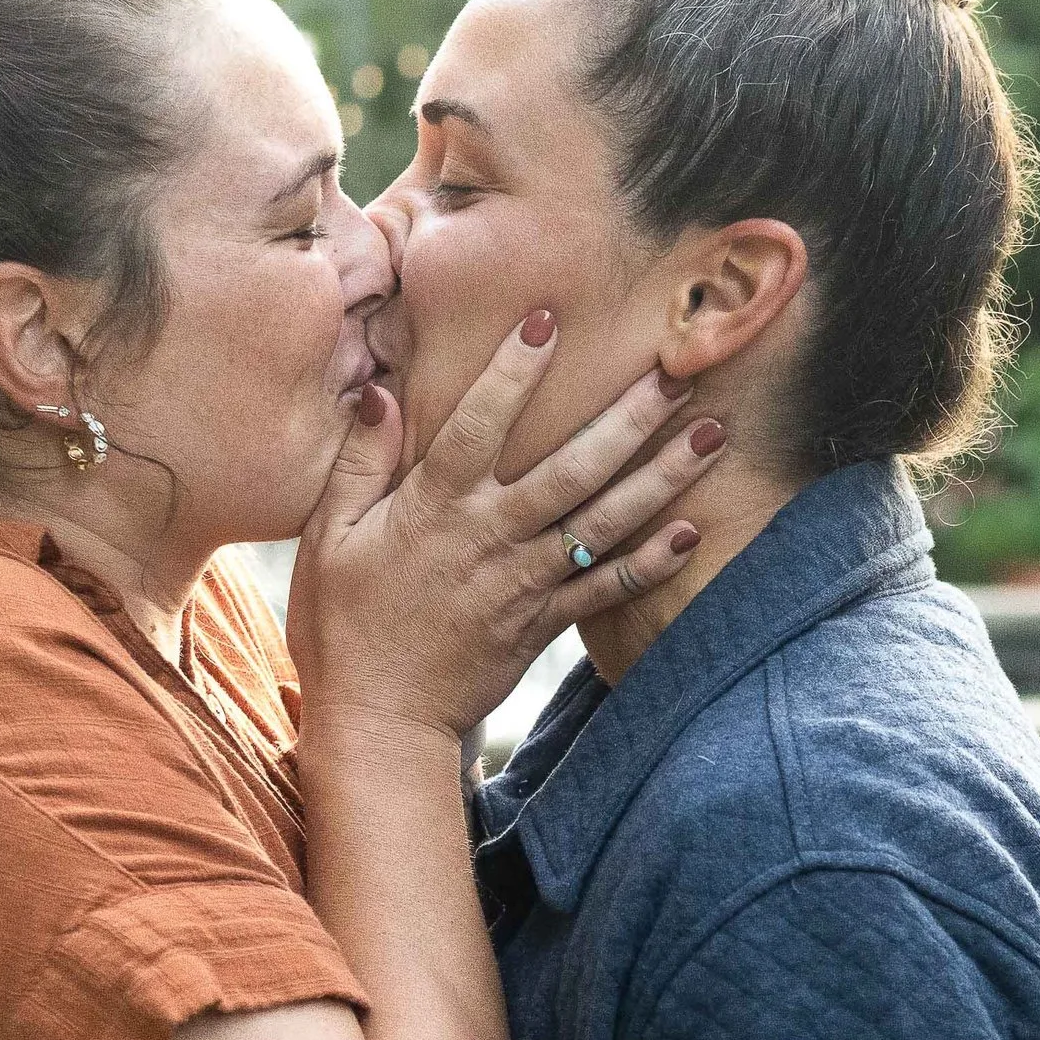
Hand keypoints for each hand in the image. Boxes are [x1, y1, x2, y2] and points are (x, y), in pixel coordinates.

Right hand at [287, 315, 725, 740]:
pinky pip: (607, 588)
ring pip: (605, 520)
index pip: (479, 422)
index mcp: (436, 506)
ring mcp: (525, 581)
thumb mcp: (328, 538)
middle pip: (572, 466)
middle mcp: (492, 536)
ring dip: (662, 477)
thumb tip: (379, 393)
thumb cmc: (341, 625)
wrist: (377, 720)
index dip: (512, 371)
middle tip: (678, 370)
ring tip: (711, 434)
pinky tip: (692, 530)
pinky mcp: (543, 623)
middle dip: (628, 416)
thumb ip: (358, 464)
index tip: (548, 318)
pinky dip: (652, 562)